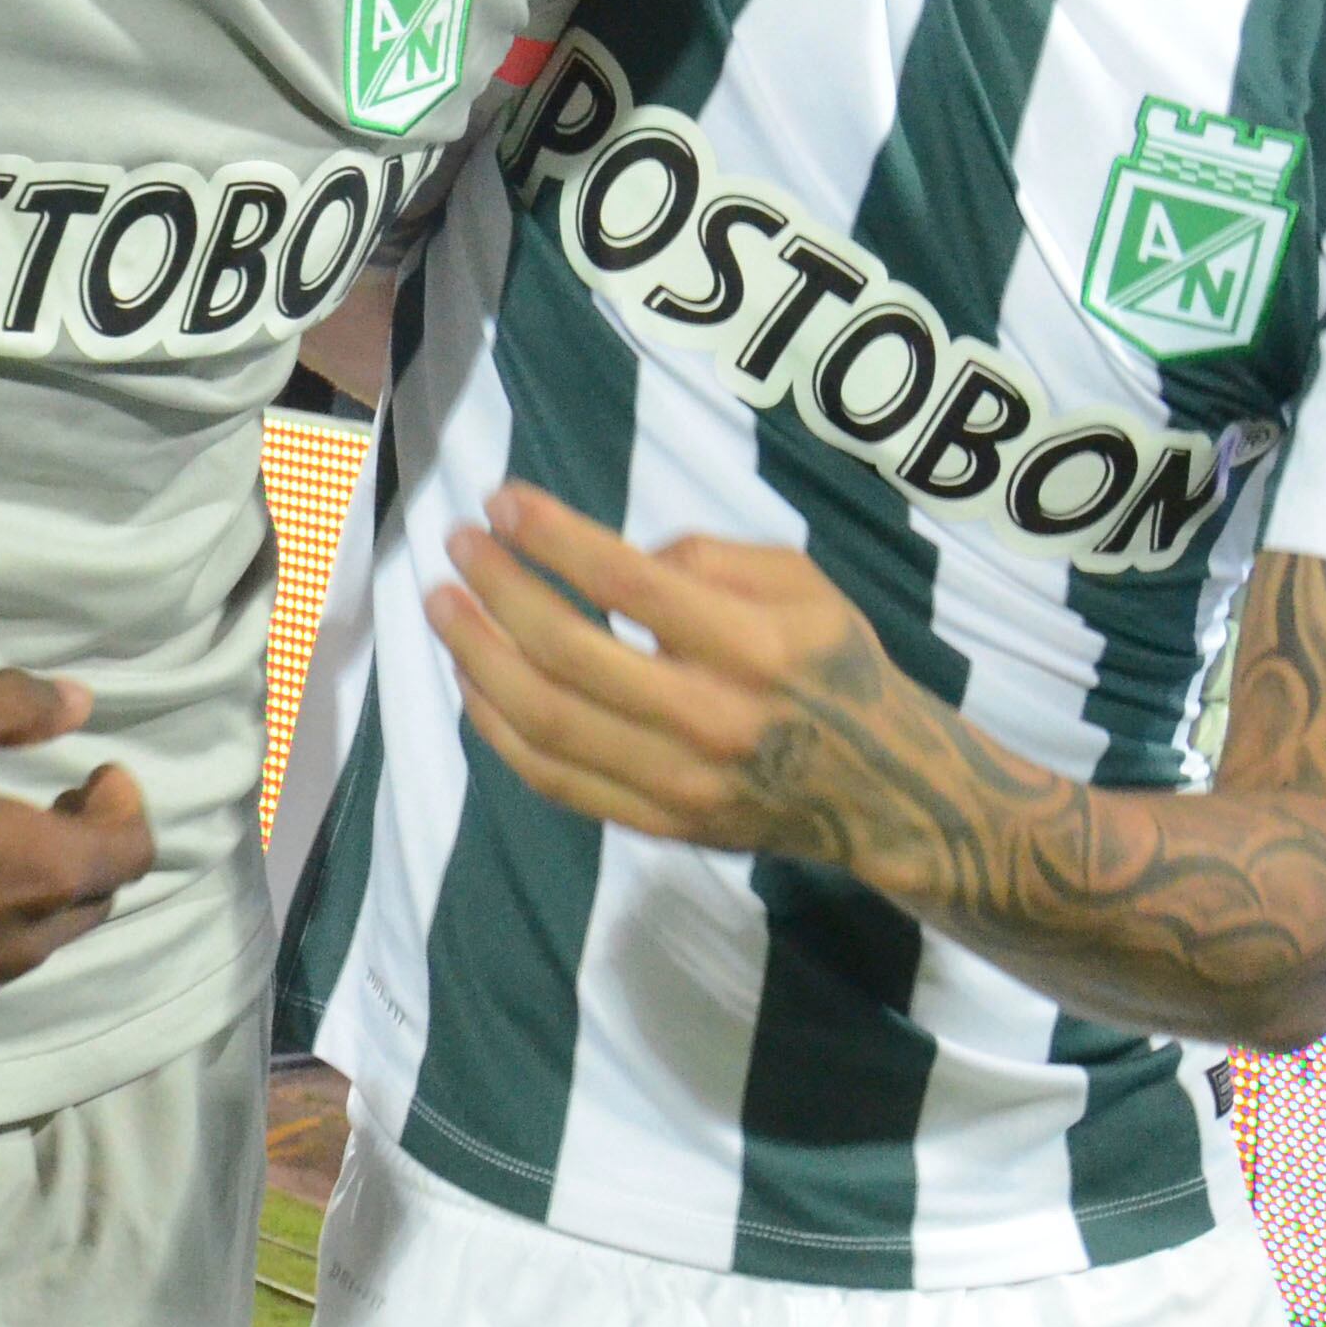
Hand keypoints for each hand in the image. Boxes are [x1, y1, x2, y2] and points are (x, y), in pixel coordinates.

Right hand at [0, 670, 153, 1029]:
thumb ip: (11, 708)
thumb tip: (81, 703)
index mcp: (37, 872)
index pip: (131, 852)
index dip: (127, 807)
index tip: (101, 772)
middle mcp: (20, 944)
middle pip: (93, 901)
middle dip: (89, 847)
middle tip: (58, 799)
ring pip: (36, 940)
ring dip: (35, 891)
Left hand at [426, 481, 905, 857]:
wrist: (881, 791)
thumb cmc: (833, 666)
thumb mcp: (803, 585)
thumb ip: (713, 559)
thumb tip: (615, 560)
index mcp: (753, 649)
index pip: (629, 583)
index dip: (554, 538)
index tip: (503, 501)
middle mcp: (710, 720)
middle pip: (570, 654)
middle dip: (499, 590)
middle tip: (458, 545)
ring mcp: (677, 783)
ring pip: (547, 722)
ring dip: (478, 657)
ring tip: (443, 604)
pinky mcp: (655, 825)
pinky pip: (553, 778)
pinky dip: (498, 727)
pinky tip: (472, 677)